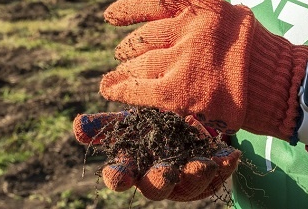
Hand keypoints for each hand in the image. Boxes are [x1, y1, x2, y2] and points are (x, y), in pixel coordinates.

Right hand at [73, 111, 240, 201]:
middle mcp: (158, 177)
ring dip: (196, 174)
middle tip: (165, 173)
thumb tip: (78, 125)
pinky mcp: (212, 173)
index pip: (121, 175)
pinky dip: (224, 164)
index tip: (116, 174)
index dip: (118, 176)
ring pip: (190, 183)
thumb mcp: (129, 122)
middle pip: (156, 186)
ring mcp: (186, 178)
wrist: (188, 124)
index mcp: (134, 165)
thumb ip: (105, 125)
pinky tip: (230, 155)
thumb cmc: (151, 127)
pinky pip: (220, 172)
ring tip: (202, 164)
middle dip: (160, 181)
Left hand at [101, 0, 307, 138]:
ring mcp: (186, 60)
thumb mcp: (229, 19)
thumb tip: (159, 22)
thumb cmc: (259, 55)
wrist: (284, 86)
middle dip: (129, 49)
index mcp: (203, 7)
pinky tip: (110, 90)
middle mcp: (191, 29)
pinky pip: (140, 89)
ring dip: (125, 71)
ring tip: (117, 77)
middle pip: (143, 37)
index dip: (126, 9)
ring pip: (139, 63)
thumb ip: (197, 19)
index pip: (153, 1)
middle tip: (123, 57)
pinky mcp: (182, 92)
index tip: (110, 16)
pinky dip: (121, 90)